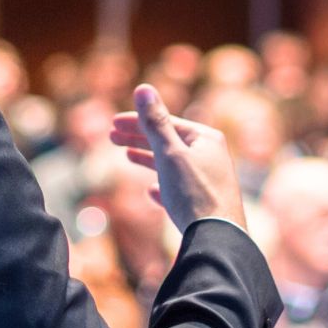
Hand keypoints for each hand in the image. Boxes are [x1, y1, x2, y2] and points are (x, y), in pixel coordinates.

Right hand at [110, 85, 247, 233]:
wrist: (217, 239)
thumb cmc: (194, 194)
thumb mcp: (170, 153)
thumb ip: (155, 122)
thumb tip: (143, 88)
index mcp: (206, 139)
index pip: (166, 122)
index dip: (137, 121)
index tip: (112, 124)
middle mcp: (211, 156)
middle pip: (169, 141)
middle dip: (140, 138)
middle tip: (111, 138)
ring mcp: (209, 181)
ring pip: (173, 164)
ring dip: (149, 158)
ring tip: (127, 157)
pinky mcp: (205, 205)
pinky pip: (180, 190)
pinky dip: (163, 186)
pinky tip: (151, 191)